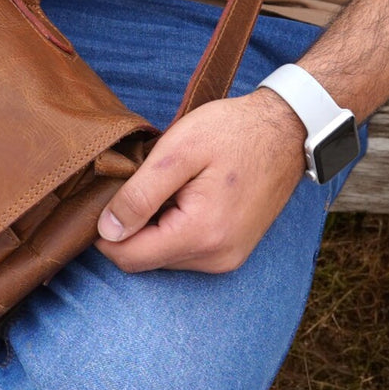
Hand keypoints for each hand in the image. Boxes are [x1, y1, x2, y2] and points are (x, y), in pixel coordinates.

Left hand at [95, 89, 307, 273]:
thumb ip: (139, 195)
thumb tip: (107, 231)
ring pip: (163, 255)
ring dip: (152, 226)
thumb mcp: (177, 152)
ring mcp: (227, 258)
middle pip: (144, 258)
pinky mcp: (231, 251)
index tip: (103, 198)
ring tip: (165, 186)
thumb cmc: (232, 131)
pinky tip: (181, 195)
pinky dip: (172, 227)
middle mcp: (216, 258)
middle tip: (137, 182)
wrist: (285, 130)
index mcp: (201, 234)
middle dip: (130, 226)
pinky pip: (184, 250)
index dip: (104, 233)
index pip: (129, 257)